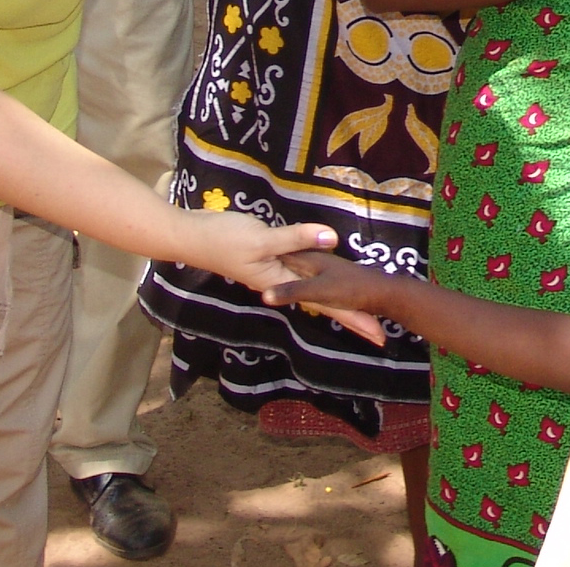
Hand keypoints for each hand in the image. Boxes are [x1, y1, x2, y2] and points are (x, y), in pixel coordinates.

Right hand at [182, 214, 385, 344]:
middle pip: (324, 304)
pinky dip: (315, 284)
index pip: (326, 305)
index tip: (377, 335)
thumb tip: (332, 238)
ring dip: (336, 305)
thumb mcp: (262, 239)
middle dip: (351, 318)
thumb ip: (296, 239)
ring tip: (359, 315)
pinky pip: (300, 277)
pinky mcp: (268, 260)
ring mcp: (274, 273)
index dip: (353, 318)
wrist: (190, 236)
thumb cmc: (223, 240)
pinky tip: (319, 284)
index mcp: (282, 283)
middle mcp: (281, 284)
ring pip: (313, 293)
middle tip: (379, 335)